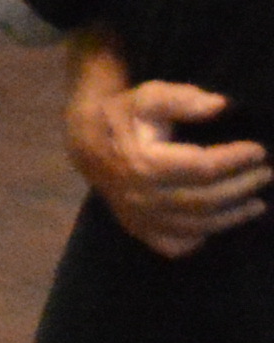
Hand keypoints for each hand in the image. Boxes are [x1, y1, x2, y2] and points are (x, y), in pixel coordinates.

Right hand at [71, 55, 269, 258]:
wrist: (86, 144)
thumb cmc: (123, 117)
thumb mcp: (148, 96)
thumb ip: (183, 99)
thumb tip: (220, 106)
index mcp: (143, 162)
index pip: (202, 167)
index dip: (235, 160)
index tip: (258, 150)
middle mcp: (141, 196)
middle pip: (204, 199)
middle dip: (241, 187)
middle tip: (265, 173)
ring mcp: (139, 217)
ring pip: (195, 226)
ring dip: (232, 217)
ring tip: (257, 203)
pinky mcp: (139, 230)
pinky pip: (176, 245)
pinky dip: (201, 239)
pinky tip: (220, 223)